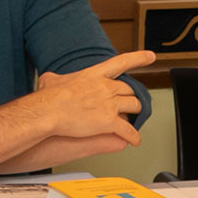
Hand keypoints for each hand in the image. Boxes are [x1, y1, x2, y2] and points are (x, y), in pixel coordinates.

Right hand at [30, 51, 155, 143]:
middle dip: (132, 97)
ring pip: (134, 106)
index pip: (122, 62)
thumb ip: (55, 78)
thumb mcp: (52, 80)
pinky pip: (128, 130)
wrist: (49, 111)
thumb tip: (48, 78)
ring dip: (136, 113)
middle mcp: (107, 87)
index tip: (150, 56)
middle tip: (131, 102)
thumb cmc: (49, 97)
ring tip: (134, 118)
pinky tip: (134, 140)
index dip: (139, 58)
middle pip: (130, 90)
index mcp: (95, 74)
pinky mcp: (109, 122)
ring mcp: (110, 104)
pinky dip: (133, 136)